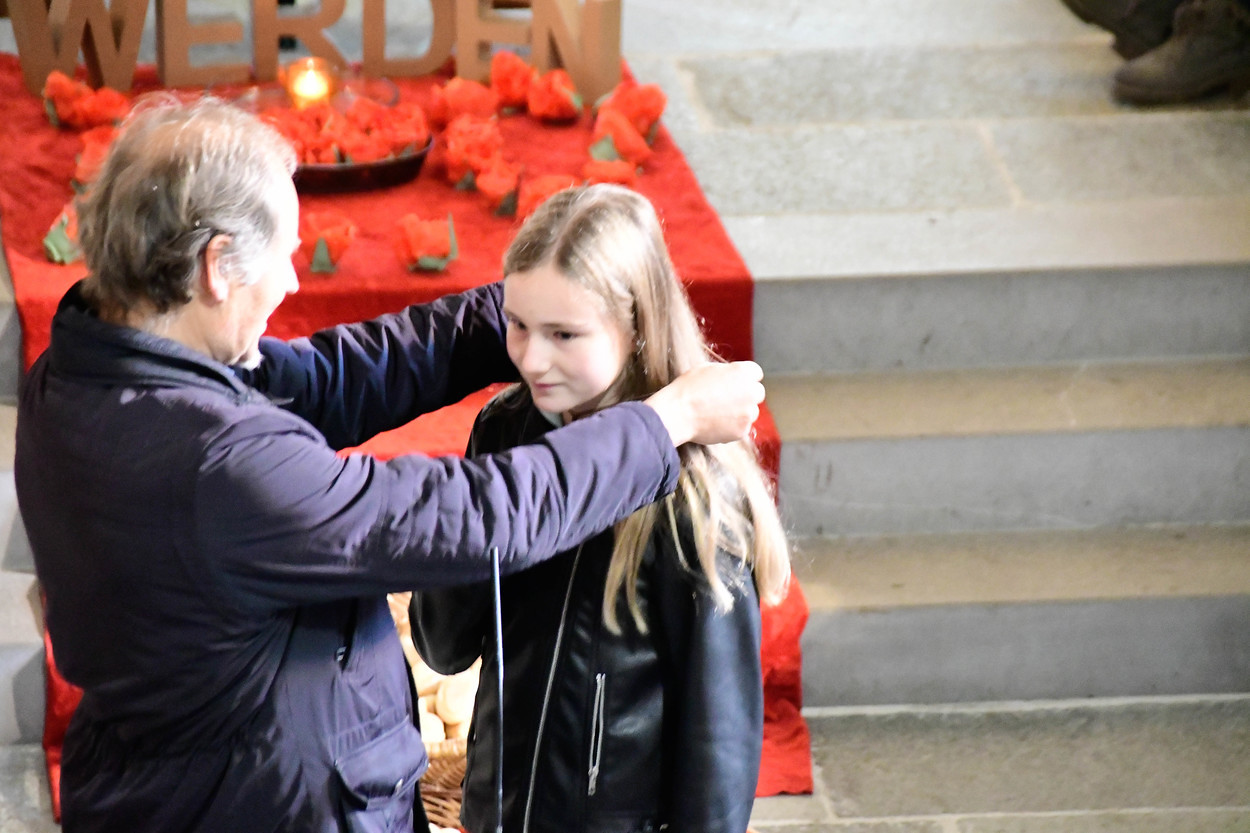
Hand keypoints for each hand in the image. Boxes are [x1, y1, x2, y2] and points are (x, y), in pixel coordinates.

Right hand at [645, 361, 764, 446]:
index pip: (756, 373)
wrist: (679, 413)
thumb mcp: (707, 369)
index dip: (744, 378)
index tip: (736, 384)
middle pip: (757, 393)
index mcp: (743, 372)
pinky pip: (742, 428)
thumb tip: (732, 377)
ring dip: (740, 413)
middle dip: (746, 395)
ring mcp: (748, 413)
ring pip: (751, 412)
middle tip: (728, 400)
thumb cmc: (688, 389)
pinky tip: (716, 424)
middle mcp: (750, 392)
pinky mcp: (742, 431)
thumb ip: (726, 372)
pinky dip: (732, 428)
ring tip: (718, 414)